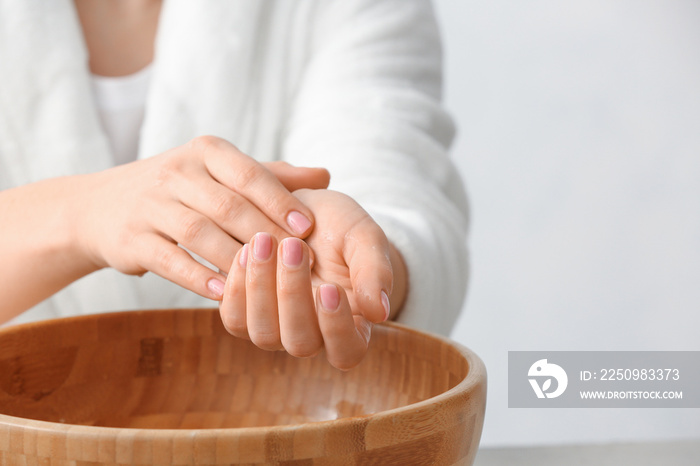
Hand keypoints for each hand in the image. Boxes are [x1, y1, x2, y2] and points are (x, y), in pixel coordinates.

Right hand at [73, 136, 329, 299]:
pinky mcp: (131, 240)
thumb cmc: (182, 189)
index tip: (308, 228)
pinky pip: (169, 260)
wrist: (102, 205)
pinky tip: (224, 295)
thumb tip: (325, 177)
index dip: (280, 200)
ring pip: (200, 233)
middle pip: (228, 205)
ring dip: (236, 259)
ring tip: (267, 282)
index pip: (248, 173)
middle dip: (266, 234)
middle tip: (297, 262)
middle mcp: (176, 172)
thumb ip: (272, 175)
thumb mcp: (220, 171)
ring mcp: (150, 205)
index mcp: (206, 151)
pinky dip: (198, 278)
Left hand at [219, 189, 406, 369]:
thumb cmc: (339, 227)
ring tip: (263, 240)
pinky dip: (236, 286)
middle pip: (301, 343)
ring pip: (264, 334)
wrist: (297, 210)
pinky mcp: (245, 316)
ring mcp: (275, 330)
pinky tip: (245, 250)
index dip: (337, 327)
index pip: (347, 351)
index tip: (329, 287)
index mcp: (351, 325)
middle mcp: (312, 336)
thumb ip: (376, 271)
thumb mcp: (363, 237)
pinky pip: (234, 318)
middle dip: (293, 295)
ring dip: (261, 288)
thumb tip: (380, 313)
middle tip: (293, 246)